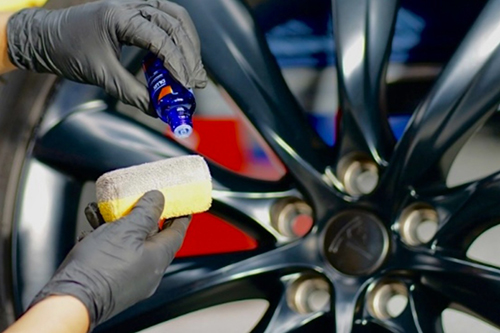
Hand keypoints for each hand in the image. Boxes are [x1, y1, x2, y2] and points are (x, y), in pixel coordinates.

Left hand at [7, 0, 206, 113]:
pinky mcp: (136, 12)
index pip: (161, 38)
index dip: (178, 64)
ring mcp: (135, 6)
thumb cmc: (68, 50)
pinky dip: (179, 38)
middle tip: (196, 81)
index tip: (187, 86)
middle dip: (190, 55)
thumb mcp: (101, 75)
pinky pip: (167, 19)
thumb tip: (158, 110)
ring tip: (194, 70)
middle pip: (176, 24)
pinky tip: (180, 57)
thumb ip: (133, 93)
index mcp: (120, 17)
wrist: (46, 37)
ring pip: (176, 18)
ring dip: (189, 44)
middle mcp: (131, 5)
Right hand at [30, 190, 190, 329]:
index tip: (181, 205)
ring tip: (105, 212)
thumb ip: (146, 212)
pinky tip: (94, 229)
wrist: (71, 300)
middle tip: (140, 202)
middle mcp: (148, 271)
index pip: (177, 232)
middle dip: (143, 217)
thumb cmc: (99, 268)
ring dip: (119, 225)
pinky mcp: (113, 281)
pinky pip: (116, 254)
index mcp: (158, 258)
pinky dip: (107, 239)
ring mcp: (131, 278)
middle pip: (153, 237)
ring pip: (130, 243)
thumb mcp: (126, 229)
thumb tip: (157, 199)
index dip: (180, 216)